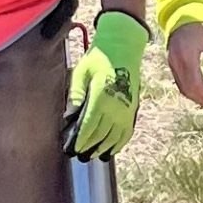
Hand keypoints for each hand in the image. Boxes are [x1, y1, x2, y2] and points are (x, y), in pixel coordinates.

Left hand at [61, 10, 148, 159]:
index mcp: (101, 97)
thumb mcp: (81, 73)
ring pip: (114, 137)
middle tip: (78, 156)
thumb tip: (69, 117)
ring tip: (92, 156)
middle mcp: (116, 106)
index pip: (88, 126)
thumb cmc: (99, 58)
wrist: (123, 47)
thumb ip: (75, 95)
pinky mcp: (133, 108)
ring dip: (103, 148)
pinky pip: (127, 132)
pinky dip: (119, 143)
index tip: (71, 149)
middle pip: (100, 135)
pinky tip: (111, 149)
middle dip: (88, 147)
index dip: (79, 140)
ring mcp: (127, 109)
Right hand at [166, 21, 202, 114]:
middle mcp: (176, 62)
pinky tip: (200, 93)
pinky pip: (180, 82)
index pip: (196, 85)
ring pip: (183, 88)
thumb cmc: (200, 24)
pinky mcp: (171, 63)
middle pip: (188, 90)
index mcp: (187, 57)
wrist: (182, 13)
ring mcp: (171, 63)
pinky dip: (191, 91)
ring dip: (196, 99)